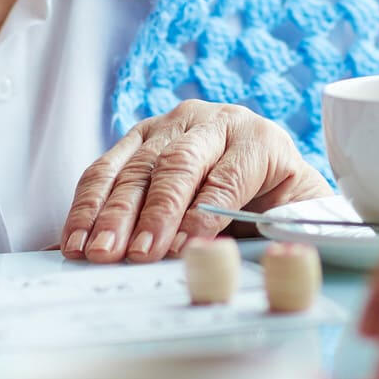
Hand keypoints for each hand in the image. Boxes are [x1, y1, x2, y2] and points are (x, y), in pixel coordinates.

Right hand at [60, 102, 333, 262]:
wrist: (265, 167)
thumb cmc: (281, 199)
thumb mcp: (301, 210)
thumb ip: (295, 226)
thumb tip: (283, 256)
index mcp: (258, 139)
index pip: (226, 177)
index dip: (202, 215)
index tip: (181, 250)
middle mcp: (212, 123)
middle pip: (177, 166)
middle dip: (151, 214)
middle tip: (133, 254)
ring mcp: (171, 125)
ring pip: (136, 166)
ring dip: (111, 213)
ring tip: (96, 252)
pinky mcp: (139, 135)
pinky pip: (107, 166)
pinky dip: (88, 204)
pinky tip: (77, 238)